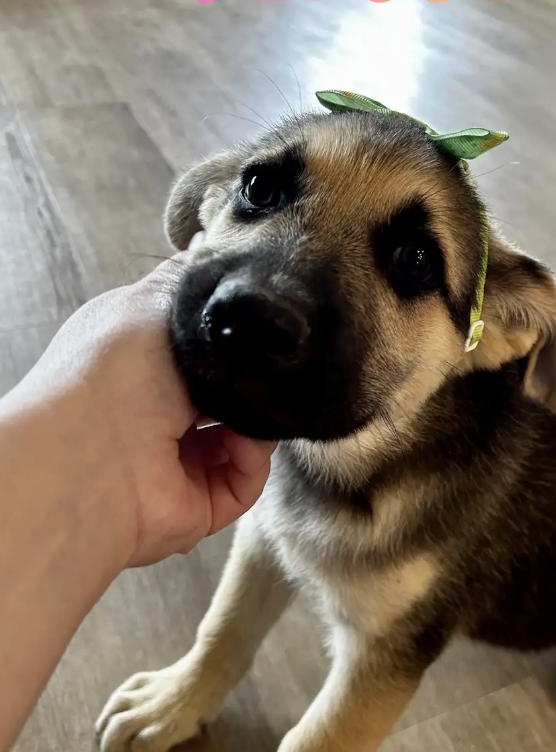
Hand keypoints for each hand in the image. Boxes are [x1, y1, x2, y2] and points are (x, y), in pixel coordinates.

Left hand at [7, 255, 274, 567]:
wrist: (90, 456)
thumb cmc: (111, 371)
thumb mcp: (154, 300)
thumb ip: (192, 278)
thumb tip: (218, 251)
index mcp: (144, 360)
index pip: (203, 345)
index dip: (234, 334)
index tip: (265, 321)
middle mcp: (161, 409)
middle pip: (232, 389)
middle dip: (254, 378)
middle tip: (268, 365)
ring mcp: (181, 457)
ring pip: (248, 434)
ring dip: (258, 417)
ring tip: (250, 405)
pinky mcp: (201, 500)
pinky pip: (248, 478)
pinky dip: (253, 459)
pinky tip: (239, 442)